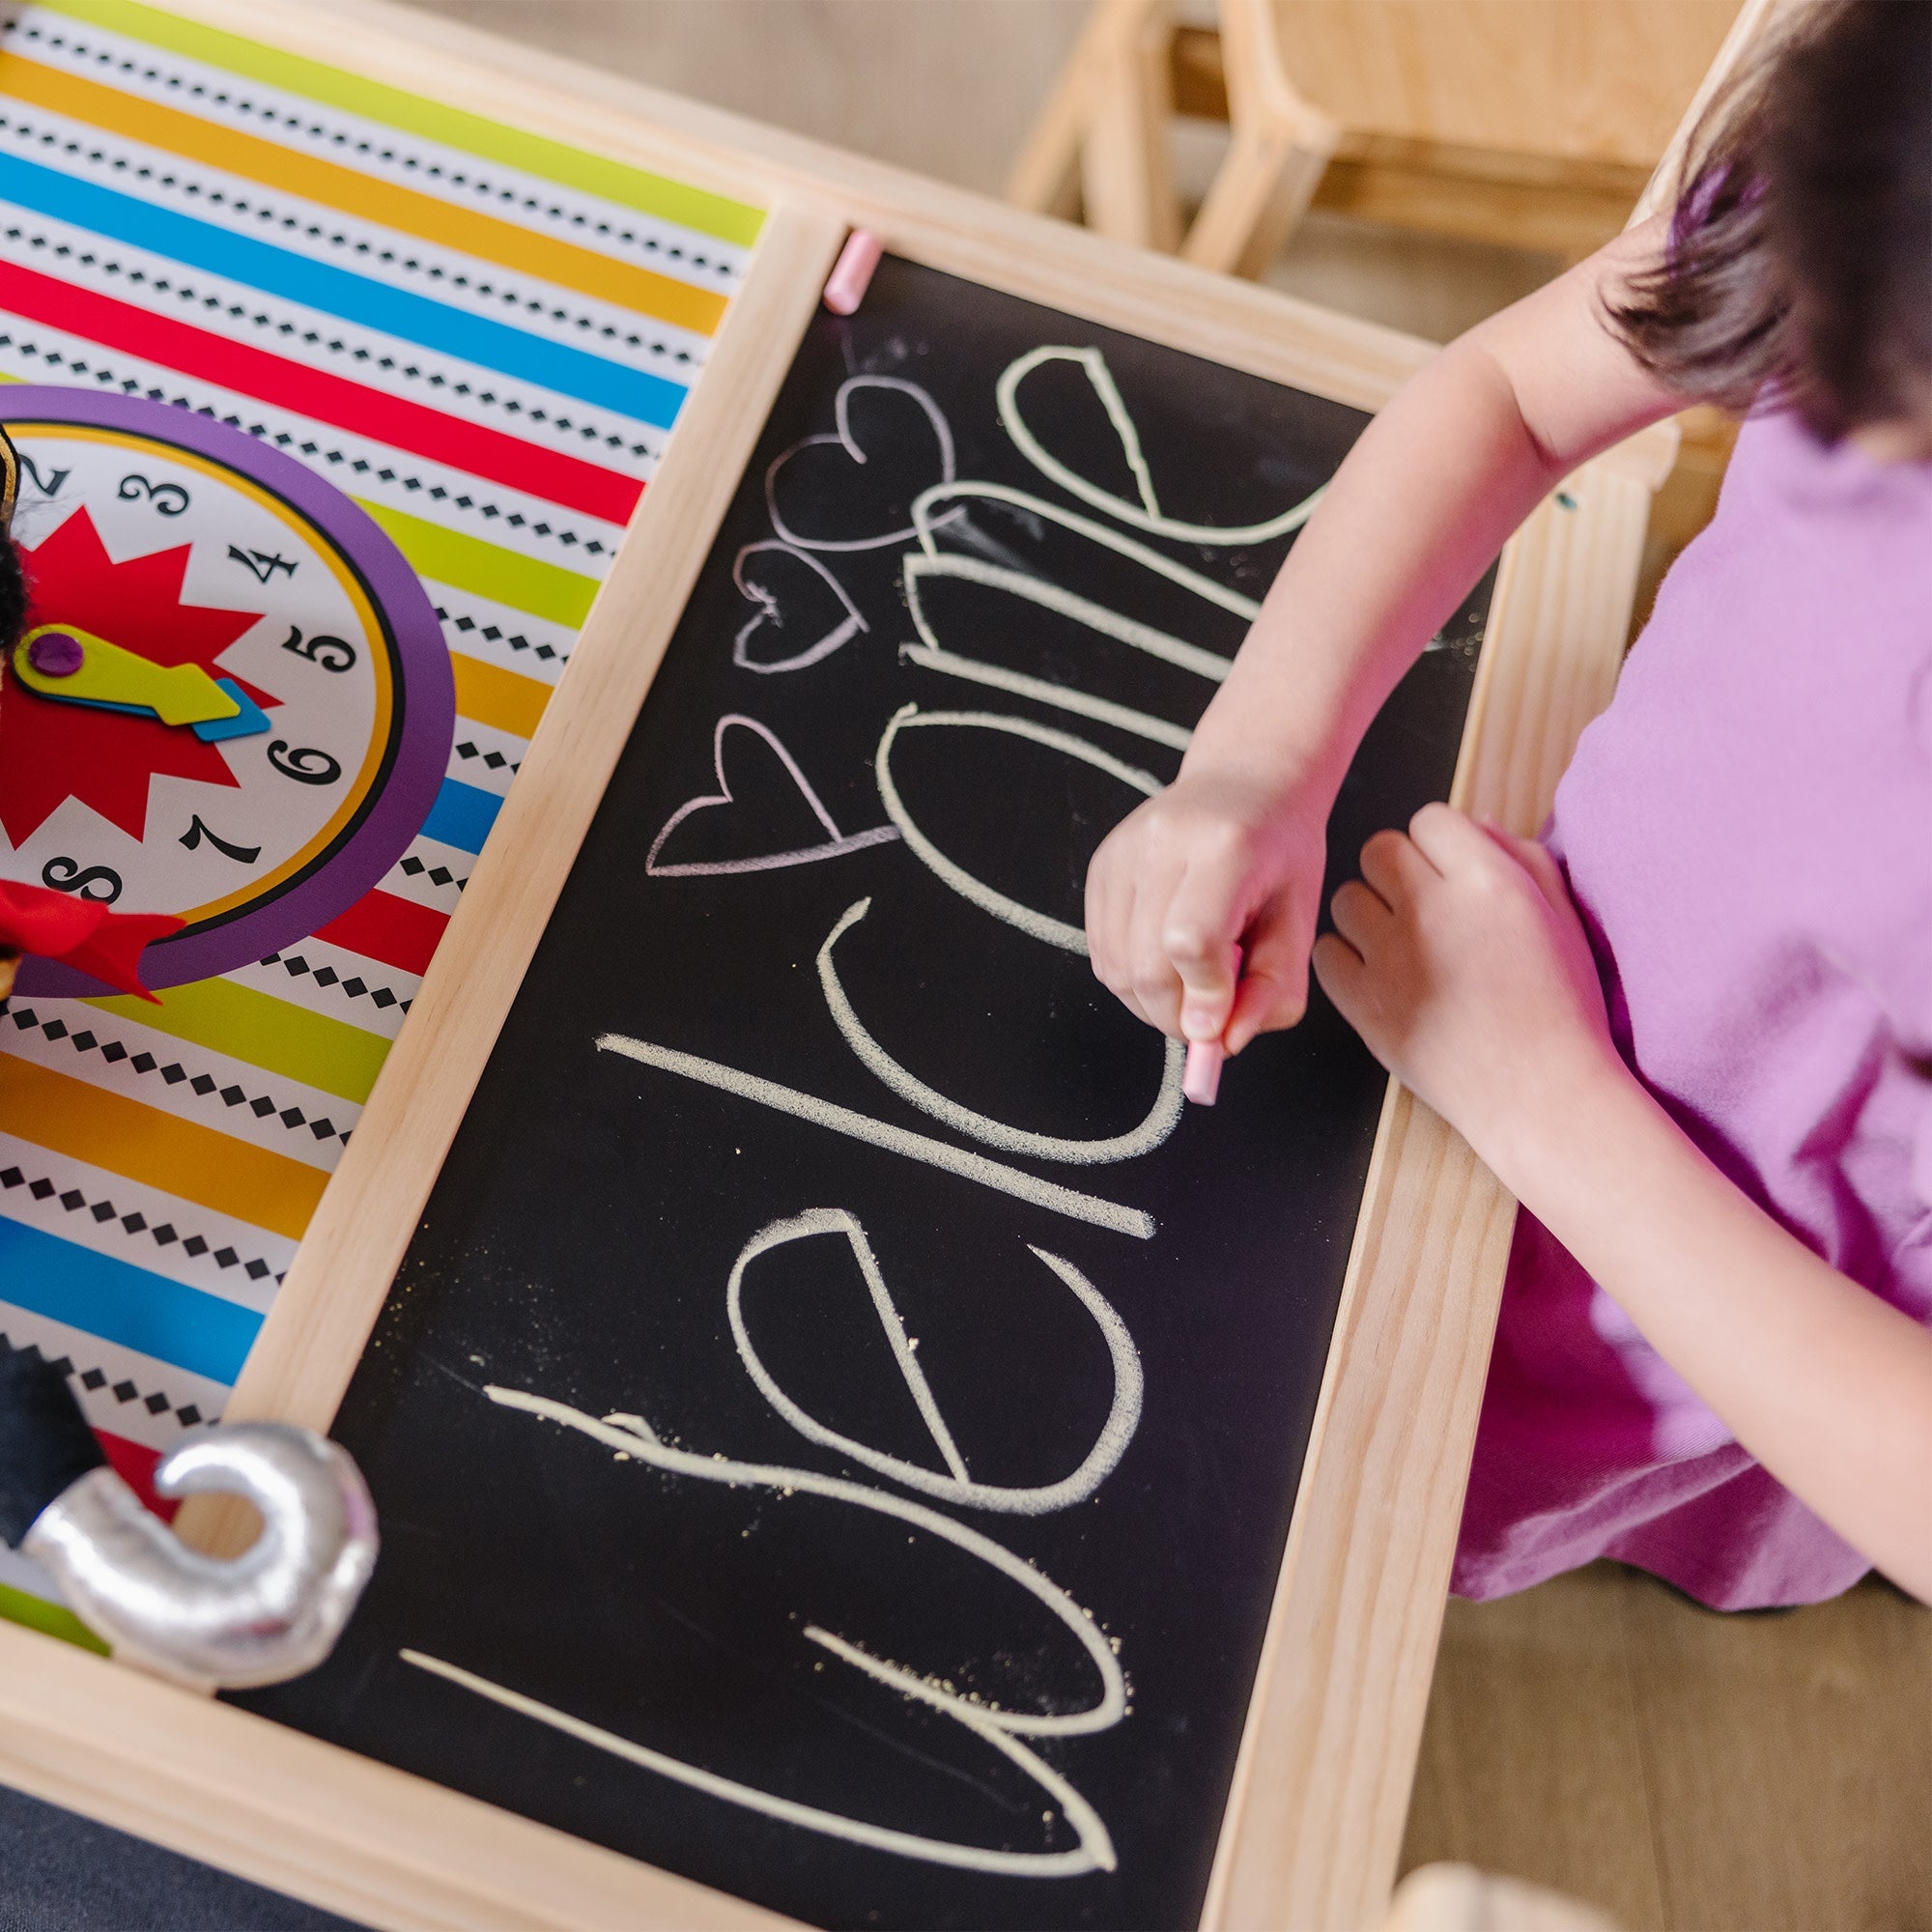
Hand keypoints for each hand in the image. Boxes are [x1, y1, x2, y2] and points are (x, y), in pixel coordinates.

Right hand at [1084, 766, 1329, 1051]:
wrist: (1245, 786)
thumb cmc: (1281, 859)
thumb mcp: (1300, 926)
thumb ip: (1272, 992)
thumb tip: (1222, 1043)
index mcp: (1226, 847)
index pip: (1191, 940)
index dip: (1203, 997)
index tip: (1220, 1027)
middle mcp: (1162, 843)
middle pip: (1145, 966)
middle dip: (1177, 1015)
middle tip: (1209, 1018)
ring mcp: (1122, 852)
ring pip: (1116, 969)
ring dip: (1152, 1003)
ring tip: (1192, 981)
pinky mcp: (1100, 866)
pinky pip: (1102, 954)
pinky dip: (1133, 978)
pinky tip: (1167, 959)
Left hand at [1310, 803, 1618, 1175]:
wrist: (1543, 1094)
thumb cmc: (1564, 1009)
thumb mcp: (1563, 919)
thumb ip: (1522, 859)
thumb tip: (1475, 822)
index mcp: (1488, 882)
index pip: (1430, 819)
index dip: (1439, 845)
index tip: (1450, 877)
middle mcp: (1434, 910)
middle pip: (1379, 849)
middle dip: (1398, 872)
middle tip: (1422, 910)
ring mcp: (1392, 958)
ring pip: (1346, 898)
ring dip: (1368, 914)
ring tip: (1402, 947)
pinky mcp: (1364, 1004)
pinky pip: (1325, 954)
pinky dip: (1344, 961)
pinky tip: (1377, 978)